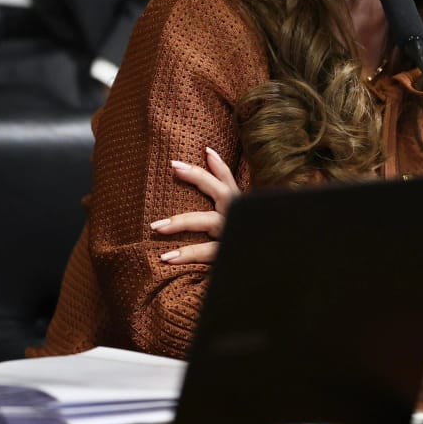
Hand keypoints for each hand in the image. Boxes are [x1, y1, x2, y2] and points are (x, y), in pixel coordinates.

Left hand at [152, 147, 238, 264]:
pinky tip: (166, 257)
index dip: (219, 165)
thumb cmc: (248, 244)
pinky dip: (186, 254)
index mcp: (241, 208)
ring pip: (208, 221)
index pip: (230, 181)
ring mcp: (234, 234)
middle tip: (174, 166)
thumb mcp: (240, 222)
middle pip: (222, 191)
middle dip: (199, 177)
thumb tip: (209, 181)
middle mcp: (239, 217)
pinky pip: (206, 252)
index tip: (205, 150)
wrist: (267, 273)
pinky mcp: (230, 254)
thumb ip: (227, 207)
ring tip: (155, 226)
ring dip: (180, 221)